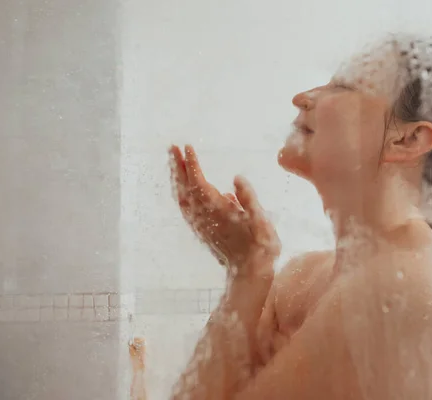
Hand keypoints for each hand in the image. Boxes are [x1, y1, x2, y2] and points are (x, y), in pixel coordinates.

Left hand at [168, 144, 279, 276]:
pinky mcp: (202, 231)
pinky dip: (181, 193)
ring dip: (177, 179)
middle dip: (178, 166)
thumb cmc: (259, 245)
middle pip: (185, 187)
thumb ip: (248, 197)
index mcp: (217, 210)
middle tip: (171, 147)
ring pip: (182, 198)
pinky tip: (183, 189)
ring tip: (175, 162)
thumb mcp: (260, 219)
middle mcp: (204, 217)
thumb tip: (236, 178)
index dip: (192, 164)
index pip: (198, 182)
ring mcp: (201, 224)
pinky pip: (185, 208)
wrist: (249, 273)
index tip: (187, 147)